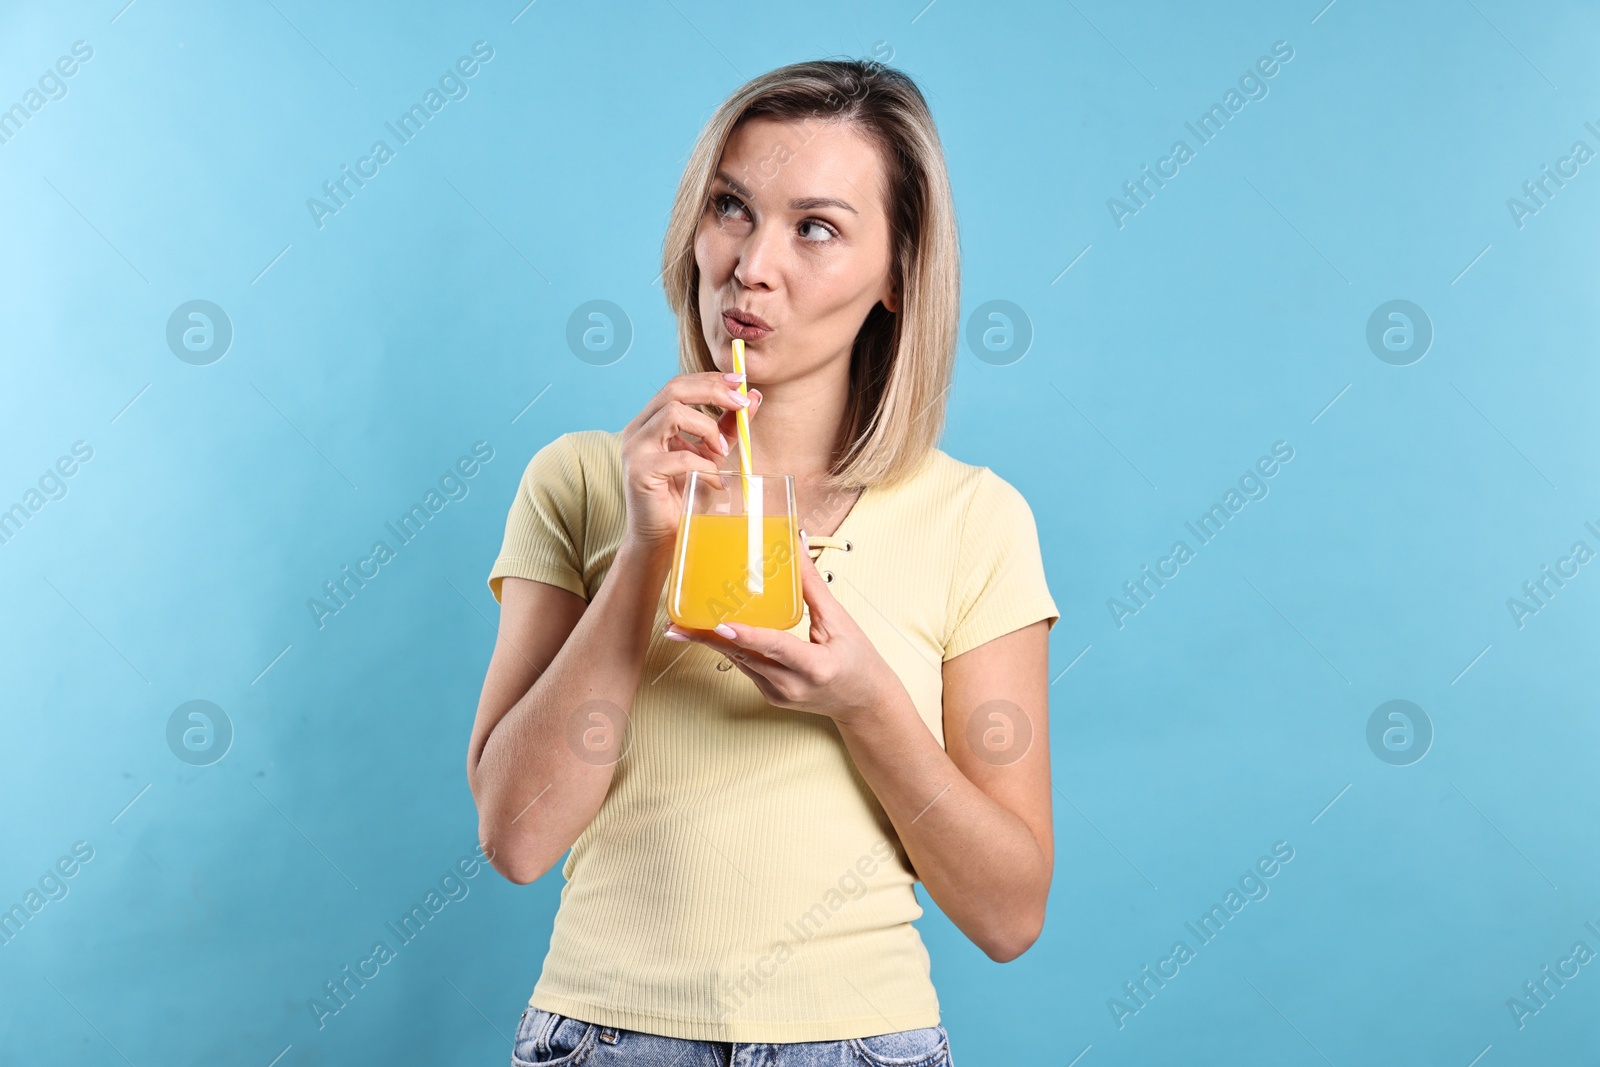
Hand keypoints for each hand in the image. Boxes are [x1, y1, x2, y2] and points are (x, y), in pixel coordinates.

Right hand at [618, 372, 762, 549]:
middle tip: (742, 403)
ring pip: (673, 414)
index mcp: (652, 421)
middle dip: (713, 391)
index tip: (742, 381)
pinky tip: (715, 481)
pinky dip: (704, 466)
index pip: (679, 384)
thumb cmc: (684, 496)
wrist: (663, 538)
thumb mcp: (711, 455)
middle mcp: (638, 429)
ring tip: (722, 451)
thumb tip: (754, 397)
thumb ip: (728, 427)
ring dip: (707, 428)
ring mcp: (635, 449)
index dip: (711, 379)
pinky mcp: (640, 472)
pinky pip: (678, 457)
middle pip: (674, 389)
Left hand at [662, 532, 895, 724]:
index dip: (747, 635)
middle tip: (675, 626)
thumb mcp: (840, 621)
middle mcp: (792, 685)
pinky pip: (746, 667)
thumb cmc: (858, 660)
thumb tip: (795, 544)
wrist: (865, 703)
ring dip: (711, 643)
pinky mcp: (770, 695)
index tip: (720, 625)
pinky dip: (729, 648)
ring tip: (681, 627)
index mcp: (815, 666)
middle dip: (708, 640)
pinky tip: (709, 634)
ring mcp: (778, 694)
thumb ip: (813, 585)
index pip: (776, 647)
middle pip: (744, 657)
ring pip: (739, 663)